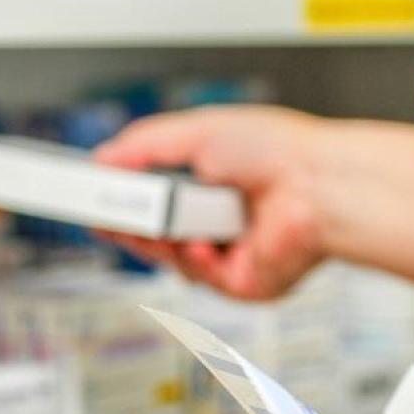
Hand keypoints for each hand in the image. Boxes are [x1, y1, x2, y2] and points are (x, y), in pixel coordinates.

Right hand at [93, 106, 330, 300]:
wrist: (319, 184)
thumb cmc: (279, 150)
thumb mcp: (196, 132)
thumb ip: (144, 146)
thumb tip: (103, 158)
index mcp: (214, 183)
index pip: (156, 200)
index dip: (125, 202)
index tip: (93, 198)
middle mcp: (222, 221)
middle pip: (158, 236)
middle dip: (128, 228)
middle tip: (98, 218)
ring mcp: (233, 254)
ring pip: (174, 261)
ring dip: (156, 244)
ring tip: (150, 224)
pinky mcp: (245, 282)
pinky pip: (202, 279)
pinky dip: (195, 260)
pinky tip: (199, 244)